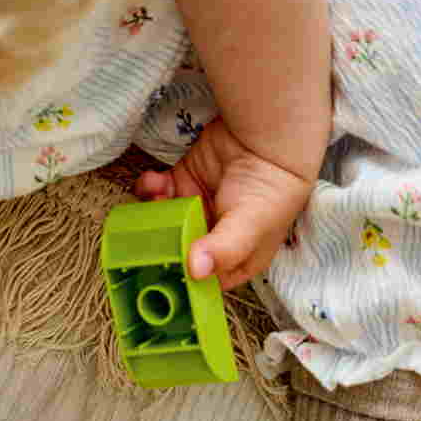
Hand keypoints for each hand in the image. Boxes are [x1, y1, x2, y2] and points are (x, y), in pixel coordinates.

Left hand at [135, 116, 314, 289]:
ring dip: (152, 215)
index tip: (161, 275)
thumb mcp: (251, 226)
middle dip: (160, 246)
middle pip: (177, 253)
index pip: (203, 282)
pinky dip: (150, 188)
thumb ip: (223, 249)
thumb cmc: (271, 188)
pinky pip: (158, 192)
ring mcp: (196, 210)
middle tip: (149, 237)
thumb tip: (195, 270)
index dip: (182, 281)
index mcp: (235, 258)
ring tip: (156, 203)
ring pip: (163, 222)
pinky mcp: (183, 183)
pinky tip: (154, 182)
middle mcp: (213, 238)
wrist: (268, 137)